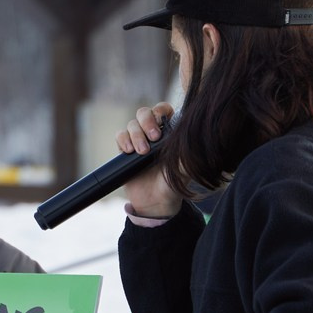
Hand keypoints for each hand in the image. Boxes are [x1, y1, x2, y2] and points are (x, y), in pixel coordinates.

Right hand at [119, 103, 178, 217]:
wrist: (155, 203)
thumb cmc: (173, 184)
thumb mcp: (183, 167)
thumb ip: (186, 152)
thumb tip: (192, 138)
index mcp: (169, 132)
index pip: (163, 109)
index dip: (160, 111)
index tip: (163, 124)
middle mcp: (153, 133)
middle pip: (144, 112)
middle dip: (147, 121)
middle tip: (154, 137)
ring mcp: (138, 140)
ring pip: (131, 123)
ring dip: (136, 134)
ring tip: (142, 152)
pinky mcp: (125, 150)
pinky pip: (120, 135)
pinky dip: (123, 140)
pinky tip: (129, 151)